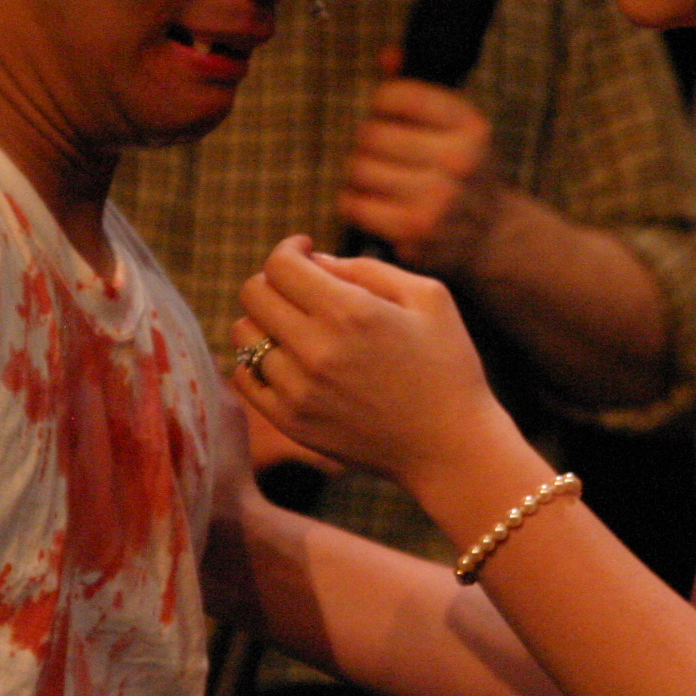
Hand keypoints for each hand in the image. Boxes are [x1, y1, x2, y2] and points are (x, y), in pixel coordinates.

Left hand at [231, 236, 508, 490]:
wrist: (450, 447)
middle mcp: (316, 351)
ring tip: (296, 326)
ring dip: (264, 320)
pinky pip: (245, 377)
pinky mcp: (291, 422)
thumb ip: (367, 269)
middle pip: (254, 294)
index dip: (289, 249)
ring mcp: (298, 391)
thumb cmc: (447, 365)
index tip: (306, 252)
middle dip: (274, 280)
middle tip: (301, 288)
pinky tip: (289, 358)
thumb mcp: (428, 298)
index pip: (280, 265)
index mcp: (351, 313)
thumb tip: (315, 261)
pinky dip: (258, 360)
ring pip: (244, 335)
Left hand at [339, 53, 502, 276]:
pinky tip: (368, 202)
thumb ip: (420, 89)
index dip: (381, 104)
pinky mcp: (415, 230)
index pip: (397, 96)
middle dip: (367, 142)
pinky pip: (355, 204)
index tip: (388, 116)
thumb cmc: (462, 170)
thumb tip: (388, 56)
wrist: (491, 233)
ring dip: (358, 173)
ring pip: (359, 169)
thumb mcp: (456, 126)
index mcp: (470, 126)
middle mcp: (459, 160)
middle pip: (371, 134)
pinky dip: (353, 201)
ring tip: (375, 178)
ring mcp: (438, 198)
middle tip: (379, 153)